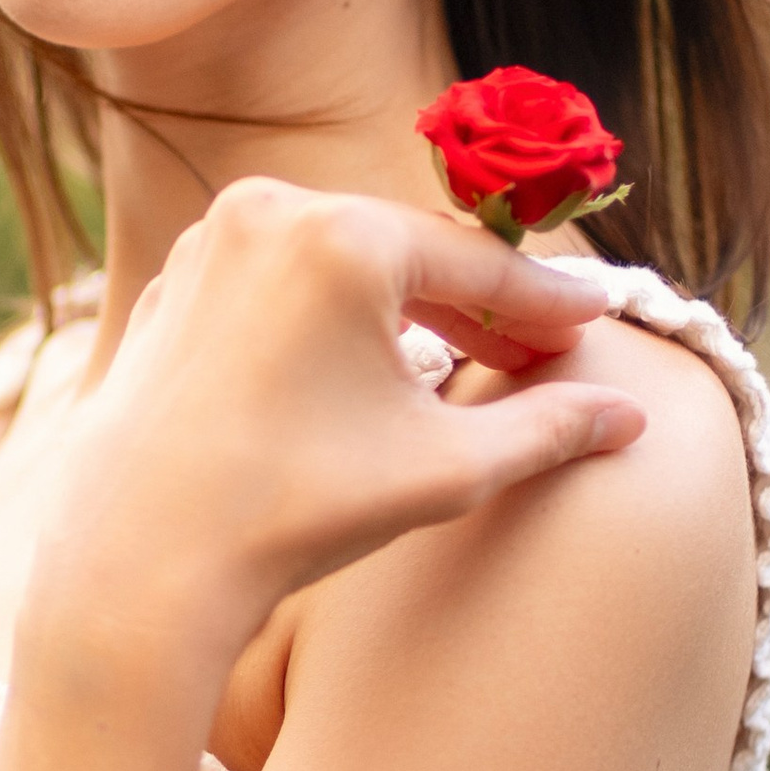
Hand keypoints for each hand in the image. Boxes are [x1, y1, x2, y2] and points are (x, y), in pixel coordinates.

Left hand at [23, 178, 645, 705]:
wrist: (138, 558)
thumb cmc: (295, 509)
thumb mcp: (443, 468)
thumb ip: (545, 429)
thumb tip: (630, 418)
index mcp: (343, 236)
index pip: (475, 264)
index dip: (544, 299)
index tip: (595, 317)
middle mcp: (271, 212)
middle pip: (408, 250)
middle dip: (478, 299)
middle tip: (542, 342)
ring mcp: (212, 242)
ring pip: (341, 259)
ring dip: (407, 303)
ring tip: (466, 355)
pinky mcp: (173, 282)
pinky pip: (280, 280)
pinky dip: (332, 312)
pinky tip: (367, 362)